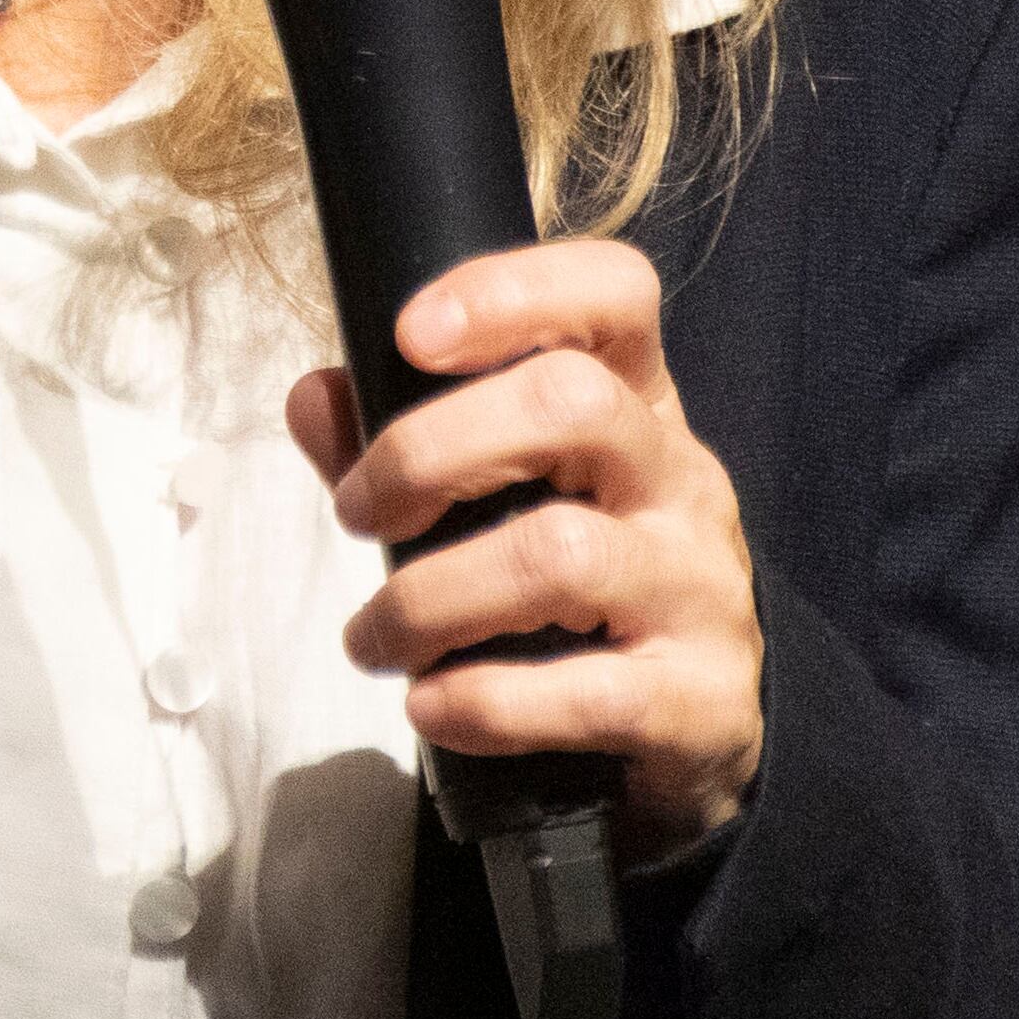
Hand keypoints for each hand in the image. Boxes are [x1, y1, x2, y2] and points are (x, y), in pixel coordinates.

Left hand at [285, 238, 764, 863]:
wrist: (695, 728)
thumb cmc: (570, 583)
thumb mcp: (499, 495)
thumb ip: (401, 442)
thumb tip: (315, 396)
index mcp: (635, 404)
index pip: (616, 292)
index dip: (511, 289)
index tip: (411, 334)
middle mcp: (681, 479)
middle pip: (573, 403)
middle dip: (428, 453)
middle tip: (358, 516)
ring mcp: (701, 587)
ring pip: (564, 556)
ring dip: (431, 600)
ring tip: (373, 640)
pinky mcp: (702, 699)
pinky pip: (590, 693)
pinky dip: (484, 702)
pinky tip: (430, 705)